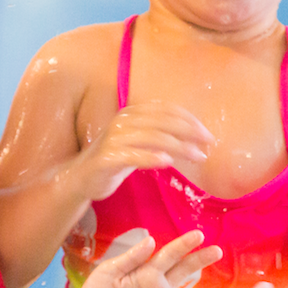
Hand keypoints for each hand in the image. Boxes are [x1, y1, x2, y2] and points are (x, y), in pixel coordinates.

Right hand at [75, 101, 213, 200]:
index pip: (165, 110)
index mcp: (131, 113)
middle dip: (189, 131)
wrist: (80, 178)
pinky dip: (151, 158)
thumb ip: (159, 136)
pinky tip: (168, 162)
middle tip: (208, 144)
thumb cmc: (114, 160)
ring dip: (179, 146)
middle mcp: (122, 121)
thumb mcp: (138, 143)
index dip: (189, 119)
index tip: (207, 134)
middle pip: (162, 122)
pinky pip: (132, 156)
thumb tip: (193, 136)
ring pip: (152, 137)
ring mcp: (113, 139)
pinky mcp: (106, 158)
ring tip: (197, 156)